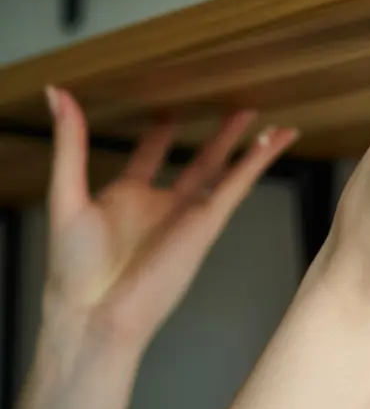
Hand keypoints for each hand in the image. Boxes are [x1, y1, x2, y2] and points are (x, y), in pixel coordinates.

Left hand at [43, 88, 298, 350]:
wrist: (96, 312)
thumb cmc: (75, 270)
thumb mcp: (66, 194)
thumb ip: (70, 145)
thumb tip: (57, 95)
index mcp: (127, 198)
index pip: (149, 157)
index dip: (159, 134)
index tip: (169, 112)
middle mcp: (162, 205)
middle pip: (199, 161)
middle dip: (218, 136)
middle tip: (235, 110)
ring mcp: (188, 215)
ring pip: (225, 172)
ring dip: (248, 147)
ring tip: (266, 122)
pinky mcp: (208, 224)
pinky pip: (238, 186)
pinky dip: (257, 163)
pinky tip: (273, 142)